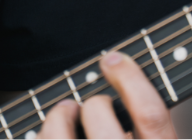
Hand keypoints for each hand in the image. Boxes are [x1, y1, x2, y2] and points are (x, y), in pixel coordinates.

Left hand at [38, 51, 176, 138]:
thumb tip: (125, 67)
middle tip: (94, 101)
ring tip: (65, 114)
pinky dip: (40, 136)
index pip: (151, 114)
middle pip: (103, 126)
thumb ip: (151, 121)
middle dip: (94, 104)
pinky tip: (48, 135)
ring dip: (57, 119)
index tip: (114, 59)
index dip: (130, 79)